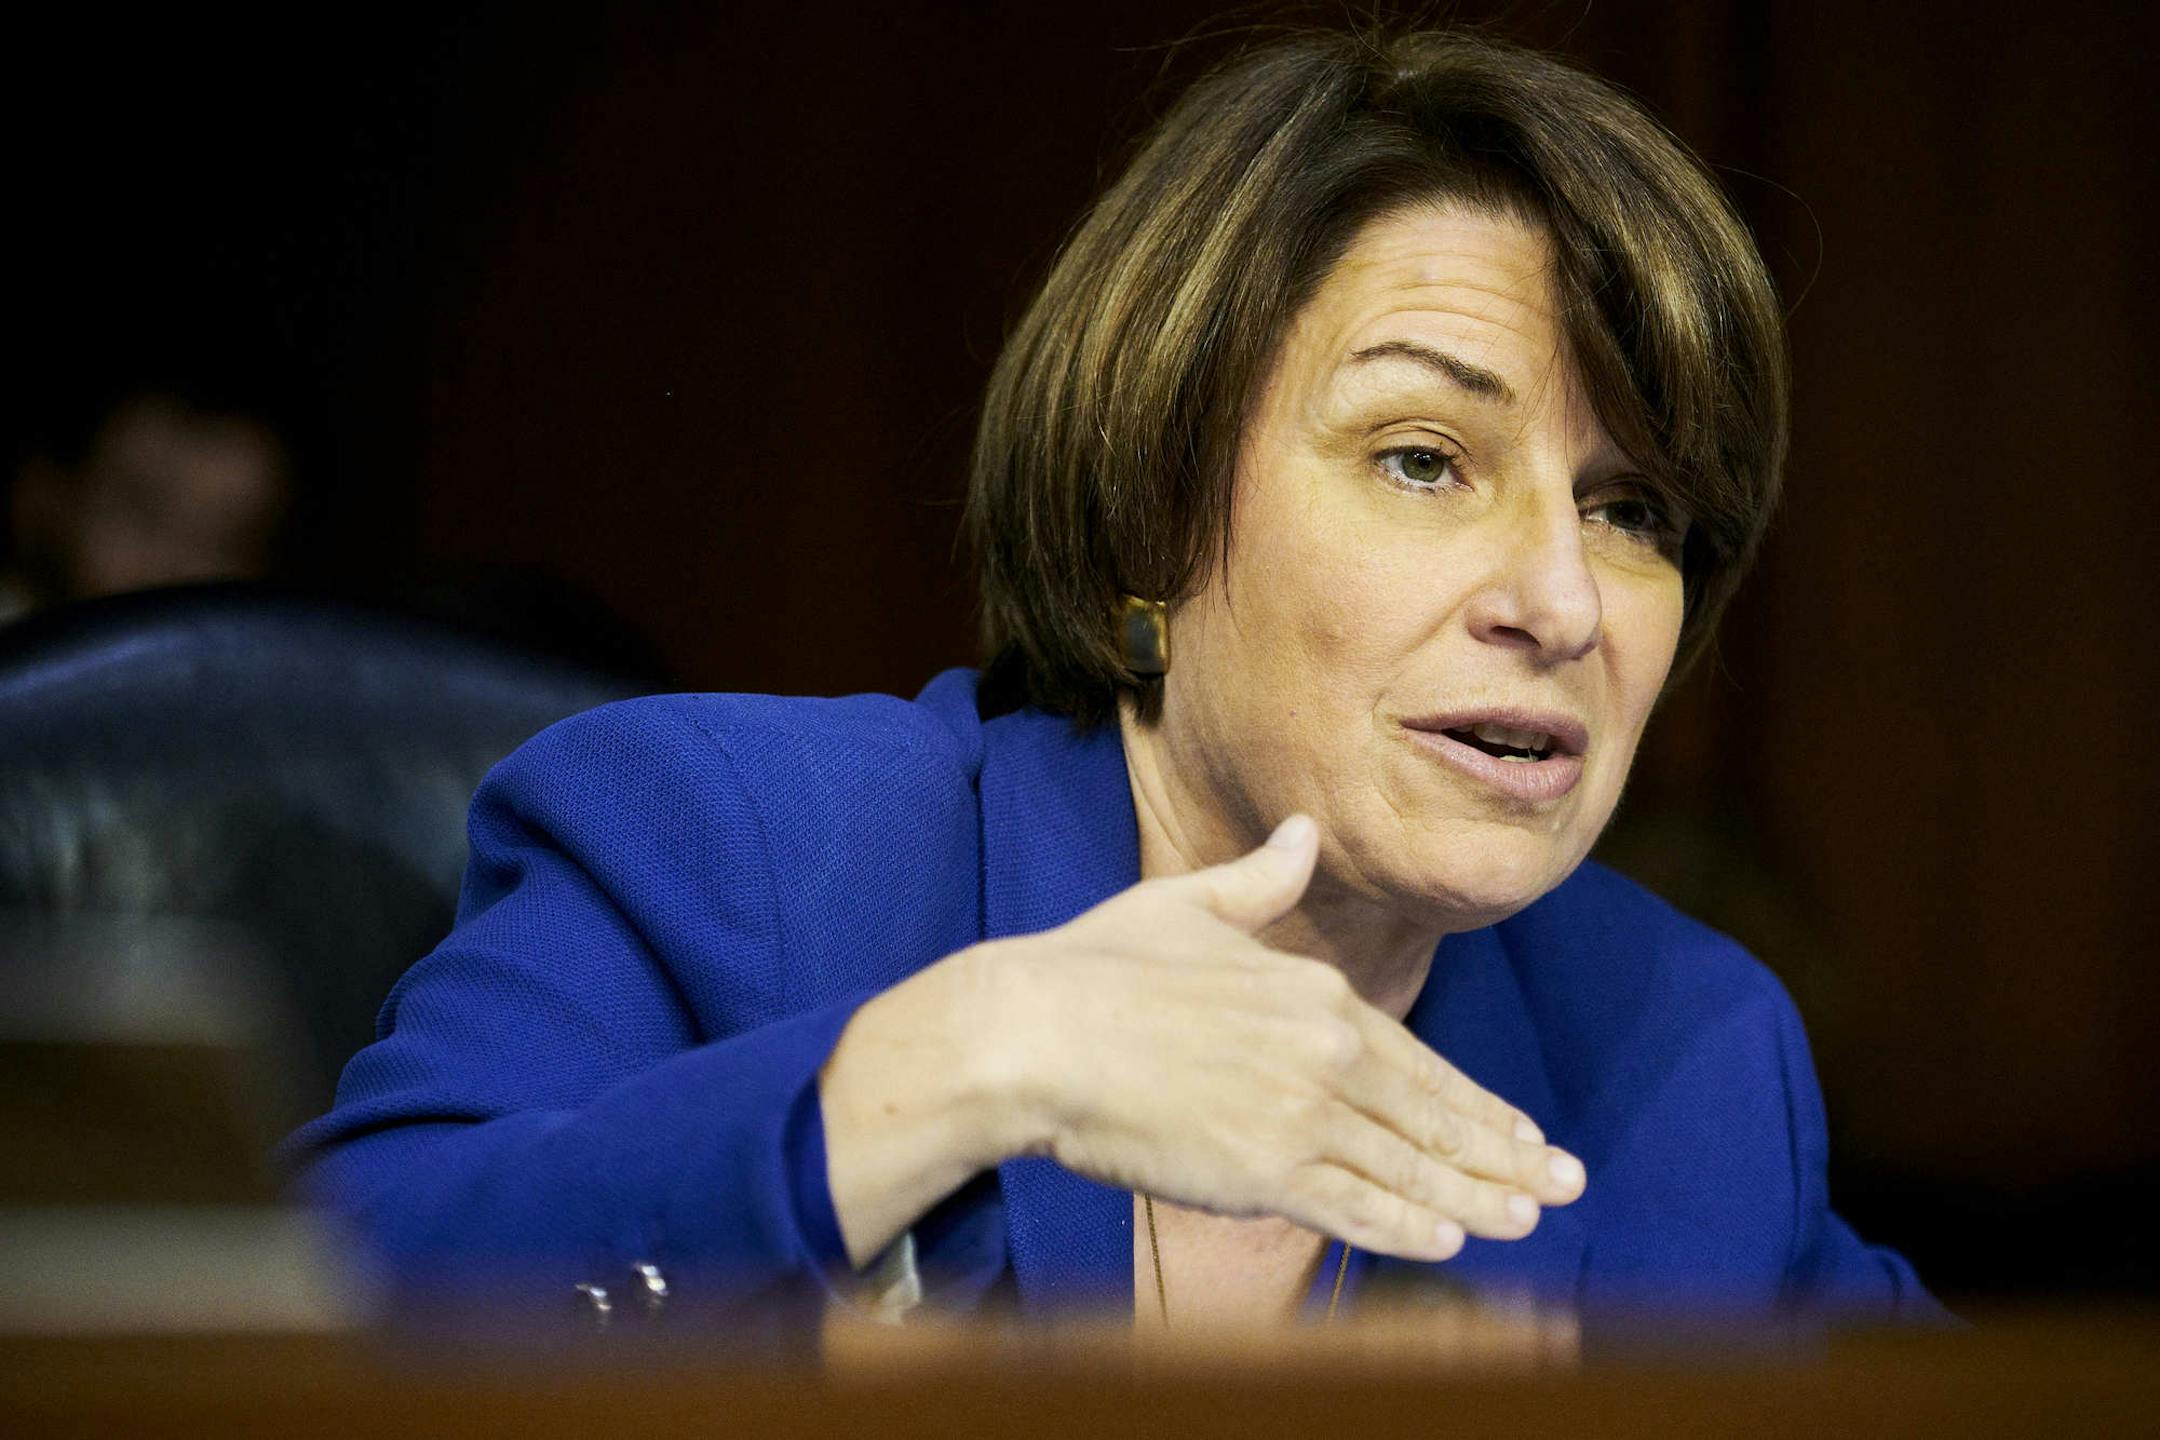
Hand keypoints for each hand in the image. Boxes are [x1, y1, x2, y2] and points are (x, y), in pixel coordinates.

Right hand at [987, 814, 1585, 1262]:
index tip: (1521, 1130)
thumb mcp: (1189, 905)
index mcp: (1315, 994)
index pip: (1417, 1060)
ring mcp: (1298, 1118)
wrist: (1034, 1033)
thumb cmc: (1100, 966)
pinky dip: (1406, 1228)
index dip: (1476, 1103)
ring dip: (1473, 1200)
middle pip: (1431, 1119)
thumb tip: (1302, 832)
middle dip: (1504, 1156)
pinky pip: (1354, 1209)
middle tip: (1562, 1183)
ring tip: (1526, 1219)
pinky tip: (1447, 1242)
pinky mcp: (1262, 1174)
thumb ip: (1261, 882)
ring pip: (1408, 1170)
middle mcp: (1324, 1055)